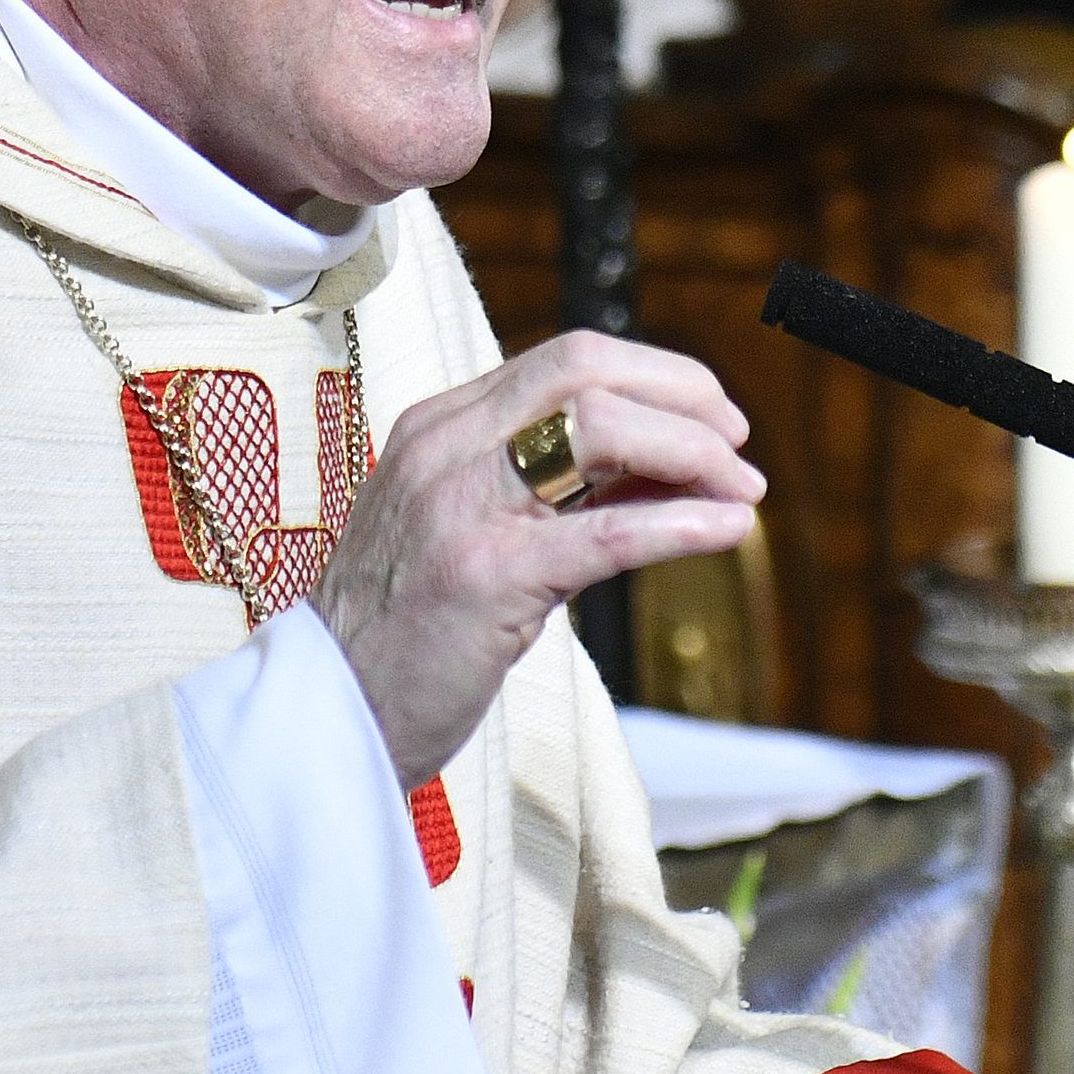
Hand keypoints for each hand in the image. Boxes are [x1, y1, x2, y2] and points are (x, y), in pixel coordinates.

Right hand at [312, 331, 762, 787]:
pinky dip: (680, 523)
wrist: (331, 713)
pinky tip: (726, 531)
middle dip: (683, 395)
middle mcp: (445, 448)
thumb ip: (556, 487)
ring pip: (600, 429)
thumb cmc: (409, 631)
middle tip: (737, 444)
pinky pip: (605, 531)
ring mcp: (459, 507)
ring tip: (742, 492)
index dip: (657, 377)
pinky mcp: (485, 576)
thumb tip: (670, 459)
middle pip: (586, 370)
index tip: (711, 418)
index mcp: (440, 426)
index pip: (567, 360)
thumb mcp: (471, 529)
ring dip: (692, 453)